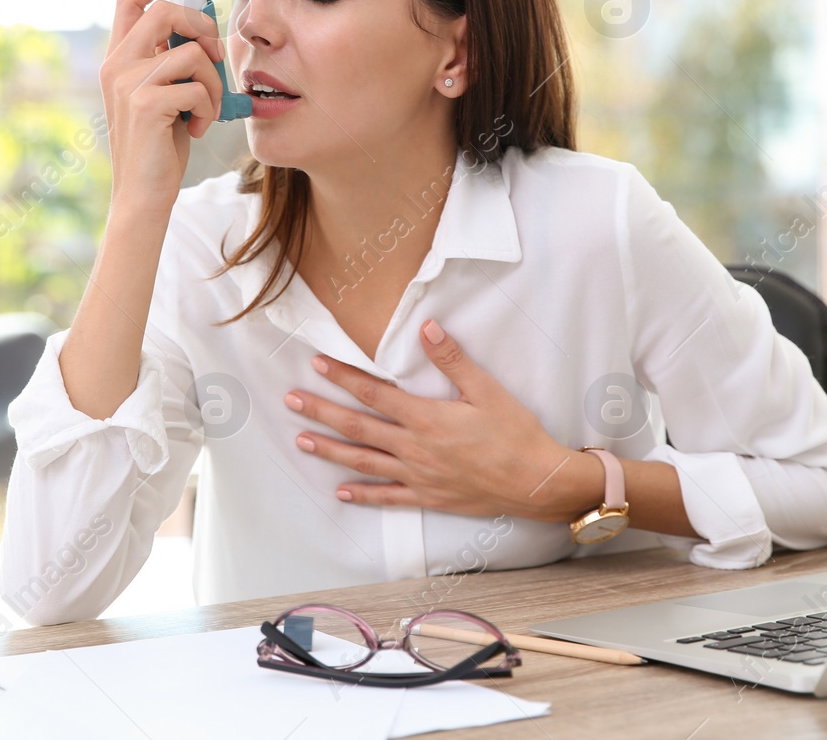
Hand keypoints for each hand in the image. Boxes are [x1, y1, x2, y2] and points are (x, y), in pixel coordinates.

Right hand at [100, 0, 228, 209]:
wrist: (143, 193)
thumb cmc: (161, 145)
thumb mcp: (165, 94)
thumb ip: (172, 61)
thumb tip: (204, 31)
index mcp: (118, 58)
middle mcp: (115, 65)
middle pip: (165, 12)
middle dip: (202, 27)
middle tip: (216, 56)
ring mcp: (126, 83)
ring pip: (191, 53)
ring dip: (213, 81)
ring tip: (207, 109)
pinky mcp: (143, 104)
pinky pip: (197, 86)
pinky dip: (210, 107)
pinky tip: (199, 128)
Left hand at [284, 318, 596, 520]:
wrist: (536, 482)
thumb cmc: (515, 434)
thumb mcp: (487, 390)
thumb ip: (452, 360)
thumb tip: (427, 328)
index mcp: (426, 418)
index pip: (374, 394)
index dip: (343, 377)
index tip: (317, 365)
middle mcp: (414, 448)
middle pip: (358, 428)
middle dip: (321, 412)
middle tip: (291, 401)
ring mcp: (418, 476)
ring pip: (364, 462)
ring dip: (330, 450)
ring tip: (302, 441)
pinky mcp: (428, 497)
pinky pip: (388, 497)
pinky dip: (362, 494)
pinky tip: (341, 491)